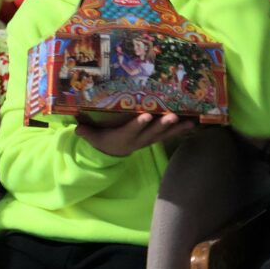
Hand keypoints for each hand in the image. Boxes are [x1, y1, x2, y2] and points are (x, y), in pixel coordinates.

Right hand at [75, 112, 194, 157]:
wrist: (113, 152)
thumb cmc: (102, 139)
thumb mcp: (93, 137)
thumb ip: (86, 131)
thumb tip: (76, 125)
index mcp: (123, 137)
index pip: (131, 130)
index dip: (138, 124)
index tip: (146, 116)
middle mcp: (138, 140)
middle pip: (151, 132)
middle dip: (162, 125)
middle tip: (173, 116)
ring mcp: (148, 140)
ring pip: (163, 134)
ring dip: (176, 128)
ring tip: (189, 121)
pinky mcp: (155, 139)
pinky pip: (169, 135)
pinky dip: (181, 130)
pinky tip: (193, 124)